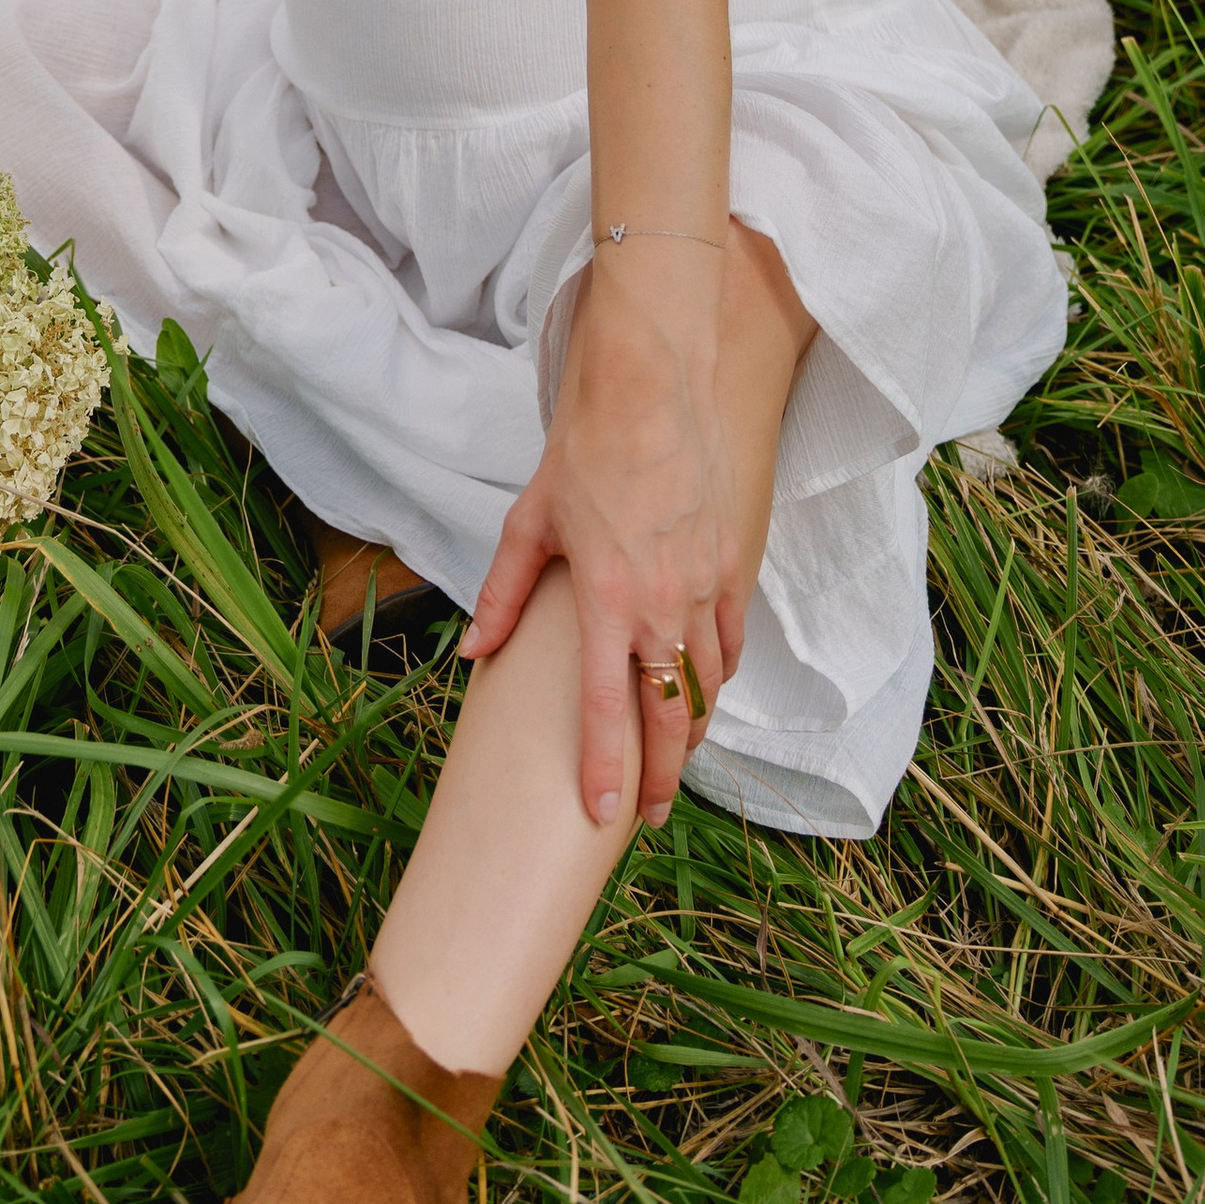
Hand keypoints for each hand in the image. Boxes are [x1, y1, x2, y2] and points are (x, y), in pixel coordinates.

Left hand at [462, 258, 742, 832]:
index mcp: (605, 598)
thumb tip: (473, 655)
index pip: (603, 706)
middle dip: (662, 774)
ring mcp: (705, 585)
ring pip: (708, 683)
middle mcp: (662, 602)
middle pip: (671, 715)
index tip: (602, 812)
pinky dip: (718, 675)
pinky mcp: (729, 563)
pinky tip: (704, 690)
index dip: (603, 767)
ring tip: (673, 759)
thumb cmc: (584, 451)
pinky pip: (731, 640)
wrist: (650, 389)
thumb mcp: (528, 524)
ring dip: (691, 728)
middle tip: (648, 815)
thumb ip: (503, 596)